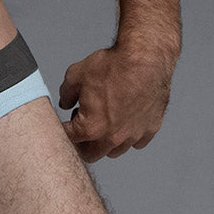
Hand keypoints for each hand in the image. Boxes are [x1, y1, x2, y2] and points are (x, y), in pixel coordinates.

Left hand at [59, 43, 176, 162]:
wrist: (145, 59)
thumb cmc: (113, 65)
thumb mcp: (76, 74)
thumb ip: (66, 93)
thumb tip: (65, 103)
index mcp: (91, 127)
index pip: (69, 139)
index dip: (64, 129)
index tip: (64, 125)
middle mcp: (113, 137)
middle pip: (91, 154)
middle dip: (82, 143)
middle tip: (81, 127)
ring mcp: (133, 136)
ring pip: (113, 151)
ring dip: (104, 141)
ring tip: (103, 121)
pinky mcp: (149, 130)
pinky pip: (136, 143)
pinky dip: (128, 136)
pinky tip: (124, 119)